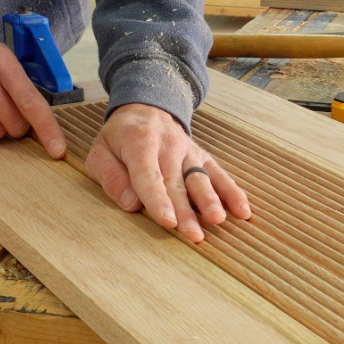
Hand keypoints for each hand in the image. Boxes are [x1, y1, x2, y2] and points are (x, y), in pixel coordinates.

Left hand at [85, 103, 250, 242]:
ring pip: (200, 178)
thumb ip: (111, 177)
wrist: (145, 108)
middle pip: (177, 183)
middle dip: (186, 211)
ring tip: (217, 220)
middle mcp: (168, 147)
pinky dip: (232, 192)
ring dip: (210, 200)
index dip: (158, 200)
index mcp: (139, 143)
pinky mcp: (202, 157)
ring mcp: (188, 152)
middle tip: (193, 235)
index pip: (148, 175)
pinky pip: (219, 175)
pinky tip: (242, 211)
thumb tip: (131, 204)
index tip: (167, 221)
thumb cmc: (119, 139)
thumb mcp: (100, 152)